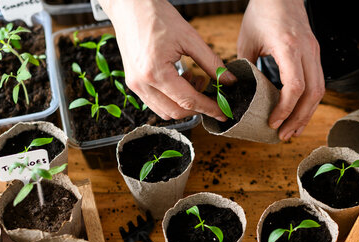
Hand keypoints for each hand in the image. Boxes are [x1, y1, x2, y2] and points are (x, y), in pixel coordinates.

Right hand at [99, 0, 234, 120]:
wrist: (130, 6)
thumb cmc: (157, 16)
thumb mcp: (190, 38)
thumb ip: (212, 62)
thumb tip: (229, 81)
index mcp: (155, 72)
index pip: (188, 100)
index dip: (209, 108)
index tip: (223, 113)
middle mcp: (142, 83)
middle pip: (176, 112)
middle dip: (197, 107)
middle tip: (209, 89)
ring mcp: (135, 85)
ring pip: (165, 111)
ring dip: (184, 104)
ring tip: (194, 80)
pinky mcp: (133, 83)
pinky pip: (155, 103)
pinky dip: (172, 99)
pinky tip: (181, 79)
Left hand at [238, 0, 324, 140]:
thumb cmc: (262, 12)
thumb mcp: (247, 40)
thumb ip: (245, 68)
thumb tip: (240, 94)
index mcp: (289, 47)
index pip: (295, 87)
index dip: (285, 110)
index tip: (273, 123)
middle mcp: (307, 51)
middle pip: (312, 94)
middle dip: (298, 119)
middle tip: (283, 136)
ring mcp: (315, 52)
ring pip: (319, 91)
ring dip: (306, 114)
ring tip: (292, 131)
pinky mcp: (316, 54)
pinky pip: (318, 83)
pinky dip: (308, 102)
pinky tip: (298, 113)